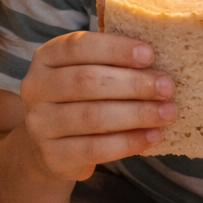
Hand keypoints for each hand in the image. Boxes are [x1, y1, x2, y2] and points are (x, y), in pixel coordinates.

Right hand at [19, 31, 175, 182]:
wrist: (48, 148)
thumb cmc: (78, 99)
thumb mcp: (83, 71)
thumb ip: (110, 59)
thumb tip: (156, 47)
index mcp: (45, 57)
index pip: (78, 46)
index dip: (115, 49)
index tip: (150, 55)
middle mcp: (35, 88)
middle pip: (87, 81)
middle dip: (133, 83)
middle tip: (167, 87)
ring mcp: (40, 124)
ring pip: (92, 116)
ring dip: (137, 114)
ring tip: (167, 112)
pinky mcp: (52, 155)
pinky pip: (95, 148)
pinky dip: (128, 142)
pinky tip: (153, 136)